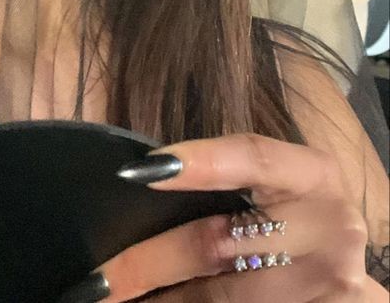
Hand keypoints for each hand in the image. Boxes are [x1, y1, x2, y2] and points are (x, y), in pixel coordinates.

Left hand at [63, 134, 384, 301]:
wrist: (343, 266)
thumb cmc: (296, 212)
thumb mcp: (279, 185)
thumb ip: (230, 177)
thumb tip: (146, 175)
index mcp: (314, 175)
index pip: (254, 156)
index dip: (202, 160)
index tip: (143, 170)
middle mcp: (329, 227)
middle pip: (220, 240)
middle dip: (150, 261)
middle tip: (100, 276)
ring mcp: (331, 283)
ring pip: (222, 296)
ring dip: (164, 299)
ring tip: (114, 298)